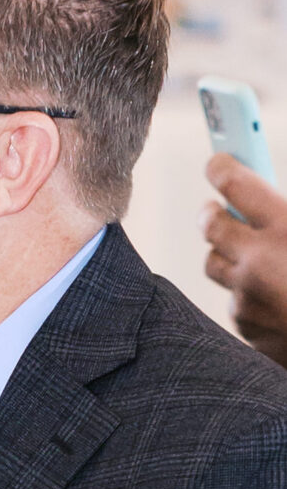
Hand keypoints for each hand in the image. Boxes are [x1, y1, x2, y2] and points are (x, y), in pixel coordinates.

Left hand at [203, 156, 286, 367]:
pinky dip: (248, 292)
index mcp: (286, 228)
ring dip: (226, 252)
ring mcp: (247, 297)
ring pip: (214, 264)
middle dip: (212, 211)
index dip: (221, 168)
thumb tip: (272, 202)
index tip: (218, 163)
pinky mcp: (245, 325)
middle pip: (210, 225)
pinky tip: (273, 293)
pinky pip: (234, 300)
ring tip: (247, 251)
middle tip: (217, 206)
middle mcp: (258, 262)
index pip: (234, 184)